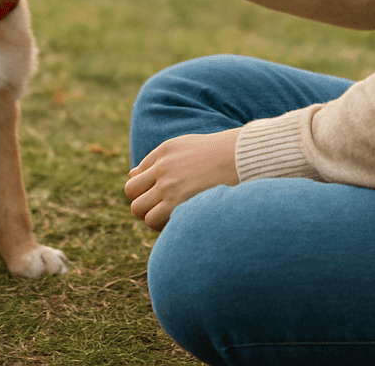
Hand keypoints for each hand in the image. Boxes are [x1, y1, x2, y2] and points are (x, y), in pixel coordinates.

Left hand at [125, 129, 240, 231]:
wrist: (242, 160)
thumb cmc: (219, 156)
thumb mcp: (185, 148)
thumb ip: (158, 160)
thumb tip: (131, 174)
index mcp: (164, 151)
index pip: (136, 176)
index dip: (146, 189)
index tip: (161, 196)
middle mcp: (162, 167)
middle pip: (131, 192)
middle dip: (142, 202)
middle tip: (162, 209)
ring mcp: (168, 186)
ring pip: (139, 210)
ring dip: (151, 216)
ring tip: (171, 217)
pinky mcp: (177, 204)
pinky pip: (153, 221)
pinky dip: (160, 225)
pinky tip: (178, 222)